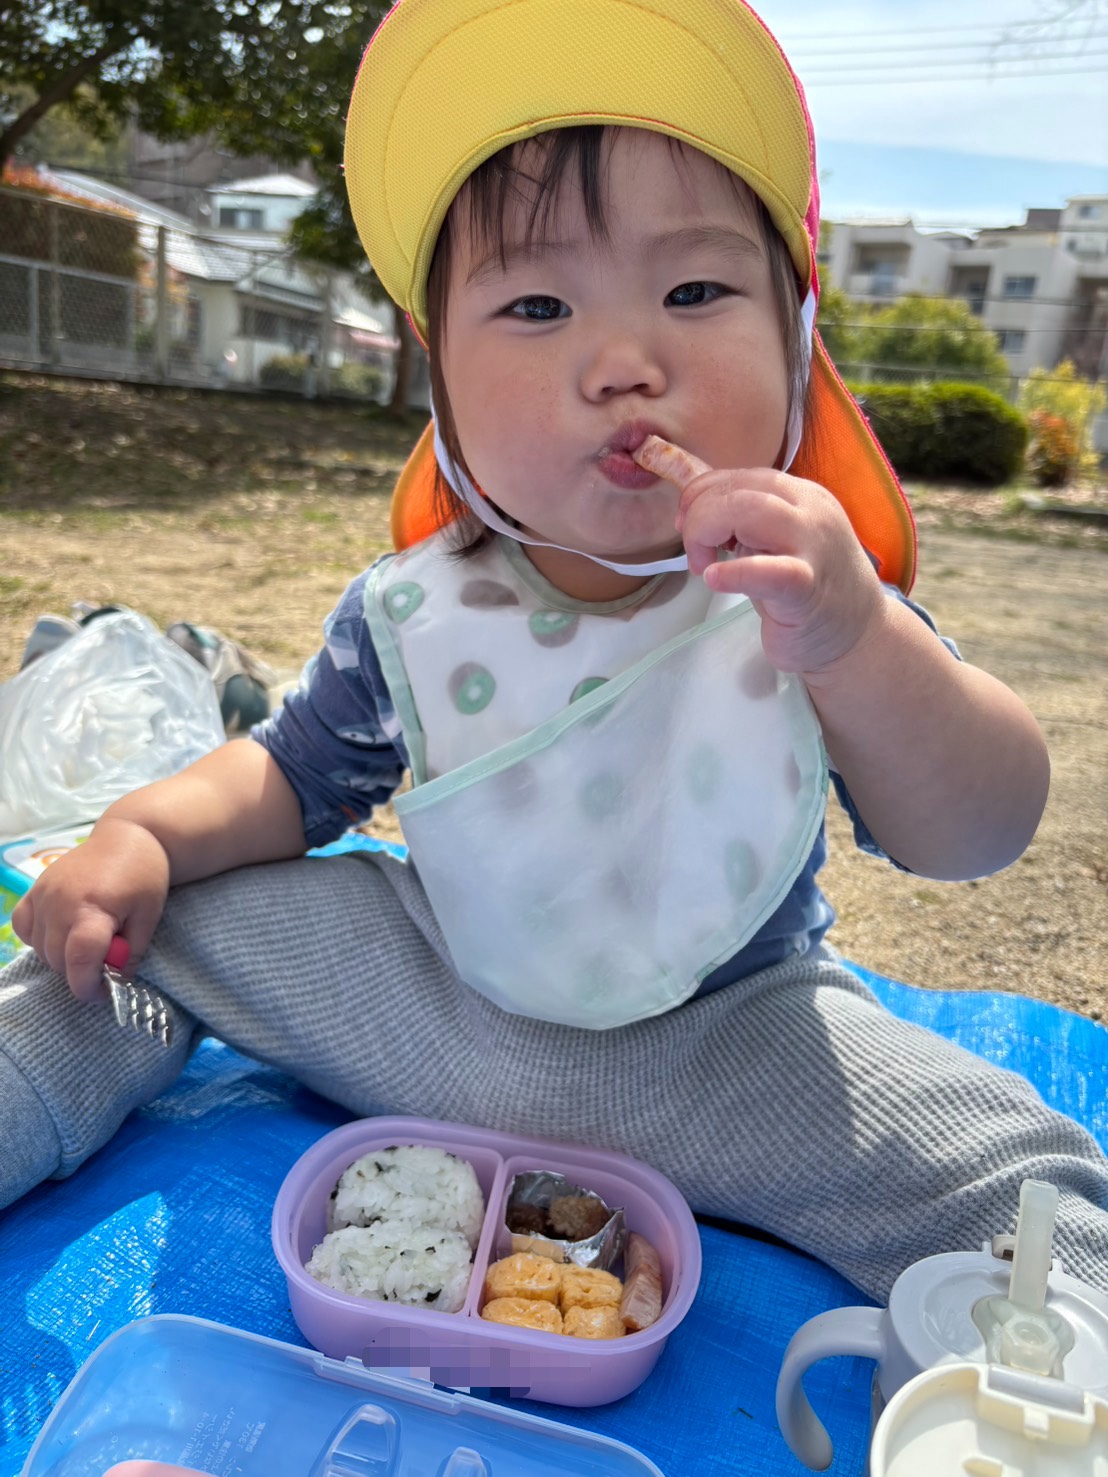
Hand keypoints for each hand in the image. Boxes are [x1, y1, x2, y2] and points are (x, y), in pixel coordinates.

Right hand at [11, 817, 169, 1000]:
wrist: (128, 837)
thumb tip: (116, 981)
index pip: (78, 959)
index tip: (103, 993)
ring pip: (41, 949)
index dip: (87, 986)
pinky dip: (39, 939)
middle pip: (58, 959)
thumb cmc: (144, 876)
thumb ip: (131, 952)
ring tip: (89, 943)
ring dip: (62, 957)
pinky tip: (62, 933)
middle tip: (105, 965)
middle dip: (80, 972)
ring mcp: (43, 895)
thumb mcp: (148, 917)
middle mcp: (60, 902)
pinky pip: (24, 927)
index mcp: (93, 908)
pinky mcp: (34, 890)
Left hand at [675, 466, 885, 678]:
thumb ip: (746, 524)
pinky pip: (768, 570)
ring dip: (707, 532)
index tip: (686, 525)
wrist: (860, 637)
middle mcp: (810, 511)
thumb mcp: (778, 545)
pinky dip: (734, 572)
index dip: (702, 495)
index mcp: (802, 496)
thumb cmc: (812, 593)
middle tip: (695, 554)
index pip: (741, 477)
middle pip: (739, 489)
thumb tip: (694, 512)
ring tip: (704, 567)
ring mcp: (813, 547)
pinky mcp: (808, 588)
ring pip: (749, 511)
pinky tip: (714, 578)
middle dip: (700, 515)